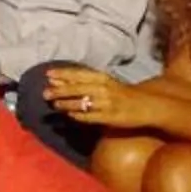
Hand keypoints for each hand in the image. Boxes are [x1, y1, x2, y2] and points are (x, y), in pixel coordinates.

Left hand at [41, 65, 158, 131]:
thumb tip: (59, 82)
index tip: (48, 74)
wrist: (145, 105)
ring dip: (66, 104)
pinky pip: (90, 117)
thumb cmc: (122, 93)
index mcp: (102, 77)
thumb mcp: (106, 82)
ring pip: (81, 103)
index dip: (63, 74)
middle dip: (59, 91)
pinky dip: (78, 115)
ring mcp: (106, 103)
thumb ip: (85, 82)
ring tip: (54, 105)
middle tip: (45, 93)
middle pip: (77, 88)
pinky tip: (70, 115)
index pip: (79, 74)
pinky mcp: (109, 117)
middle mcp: (103, 88)